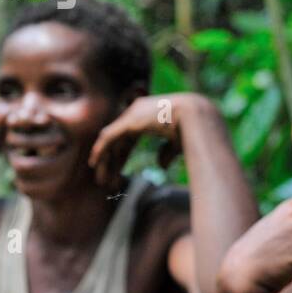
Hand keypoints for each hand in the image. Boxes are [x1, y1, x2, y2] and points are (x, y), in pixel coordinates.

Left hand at [89, 94, 206, 187]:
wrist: (196, 117)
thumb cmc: (193, 129)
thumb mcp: (177, 143)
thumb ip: (166, 152)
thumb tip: (160, 166)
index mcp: (148, 116)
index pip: (129, 137)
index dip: (122, 155)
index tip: (118, 172)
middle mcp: (137, 112)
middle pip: (118, 140)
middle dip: (112, 161)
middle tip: (106, 179)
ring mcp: (132, 115)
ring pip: (111, 140)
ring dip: (105, 161)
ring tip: (101, 180)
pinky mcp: (129, 121)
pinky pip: (109, 137)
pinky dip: (101, 151)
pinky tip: (95, 164)